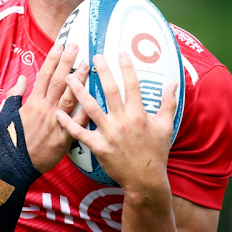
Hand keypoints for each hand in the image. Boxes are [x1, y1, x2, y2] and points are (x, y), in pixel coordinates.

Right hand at [6, 43, 89, 173]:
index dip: (52, 59)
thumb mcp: (6, 115)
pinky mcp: (64, 139)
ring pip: (70, 99)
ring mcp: (55, 124)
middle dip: (68, 62)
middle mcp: (45, 110)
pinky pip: (77, 124)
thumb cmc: (10, 140)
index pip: (44, 75)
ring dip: (79, 81)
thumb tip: (22, 78)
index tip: (60, 45)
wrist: (14, 166)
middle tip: (77, 46)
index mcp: (32, 103)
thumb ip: (15, 95)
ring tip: (88, 65)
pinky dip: (86, 112)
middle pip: (59, 82)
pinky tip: (96, 100)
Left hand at [55, 52, 177, 191]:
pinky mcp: (98, 147)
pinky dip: (68, 123)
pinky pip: (80, 133)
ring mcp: (109, 134)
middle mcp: (123, 121)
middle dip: (102, 71)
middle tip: (94, 56)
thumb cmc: (155, 152)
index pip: (133, 85)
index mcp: (139, 114)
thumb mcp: (166, 126)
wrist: (145, 179)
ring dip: (79, 91)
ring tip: (69, 77)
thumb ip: (168, 102)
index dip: (126, 67)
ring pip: (91, 108)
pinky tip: (58, 112)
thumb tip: (173, 83)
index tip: (120, 52)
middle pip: (110, 91)